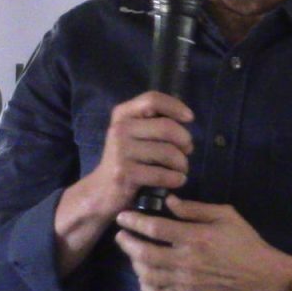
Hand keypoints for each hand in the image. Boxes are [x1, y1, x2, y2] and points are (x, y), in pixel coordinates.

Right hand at [88, 91, 194, 222]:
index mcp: (123, 114)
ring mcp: (120, 151)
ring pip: (167, 152)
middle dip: (185, 140)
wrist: (102, 190)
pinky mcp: (124, 173)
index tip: (190, 118)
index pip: (152, 99)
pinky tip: (177, 180)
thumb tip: (186, 118)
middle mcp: (120, 128)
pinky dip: (176, 179)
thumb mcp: (134, 134)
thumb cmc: (127, 159)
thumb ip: (154, 122)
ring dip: (182, 163)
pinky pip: (162, 174)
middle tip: (187, 151)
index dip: (175, 106)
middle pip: (166, 127)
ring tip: (181, 169)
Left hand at [115, 196, 291, 290]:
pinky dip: (145, 285)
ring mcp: (185, 283)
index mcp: (195, 237)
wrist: (263, 277)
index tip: (123, 216)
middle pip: (144, 253)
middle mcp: (186, 261)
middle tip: (120, 234)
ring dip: (134, 262)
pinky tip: (144, 276)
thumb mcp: (226, 215)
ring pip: (147, 274)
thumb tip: (169, 201)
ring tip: (132, 252)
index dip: (134, 221)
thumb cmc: (246, 242)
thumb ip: (195, 209)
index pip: (154, 228)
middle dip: (127, 242)